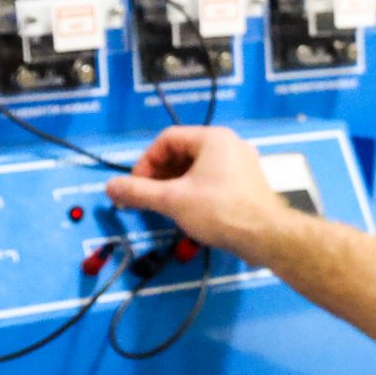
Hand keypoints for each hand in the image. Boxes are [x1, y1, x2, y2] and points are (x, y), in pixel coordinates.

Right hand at [104, 125, 293, 259]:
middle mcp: (230, 144)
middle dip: (159, 176)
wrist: (267, 237)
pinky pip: (213, 181)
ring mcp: (242, 164)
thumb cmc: (219, 211)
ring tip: (163, 208)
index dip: (145, 162)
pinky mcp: (248, 185)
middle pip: (182, 153)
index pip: (167, 139)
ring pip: (198, 169)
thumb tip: (108, 187)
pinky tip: (188, 213)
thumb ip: (138, 192)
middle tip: (146, 199)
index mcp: (213, 138)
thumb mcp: (172, 200)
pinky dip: (194, 192)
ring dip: (175, 185)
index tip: (135, 187)